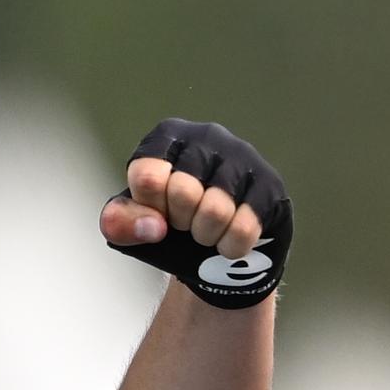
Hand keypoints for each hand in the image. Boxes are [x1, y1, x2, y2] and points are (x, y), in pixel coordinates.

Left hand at [99, 119, 291, 308]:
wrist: (213, 252)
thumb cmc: (167, 226)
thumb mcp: (130, 224)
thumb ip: (118, 221)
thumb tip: (153, 227)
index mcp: (167, 137)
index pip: (147, 177)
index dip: (149, 208)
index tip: (156, 210)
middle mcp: (208, 137)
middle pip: (182, 192)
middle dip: (179, 222)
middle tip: (185, 221)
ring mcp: (244, 158)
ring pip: (216, 210)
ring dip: (204, 236)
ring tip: (206, 230)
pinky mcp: (270, 187)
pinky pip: (244, 228)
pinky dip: (229, 248)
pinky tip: (228, 242)